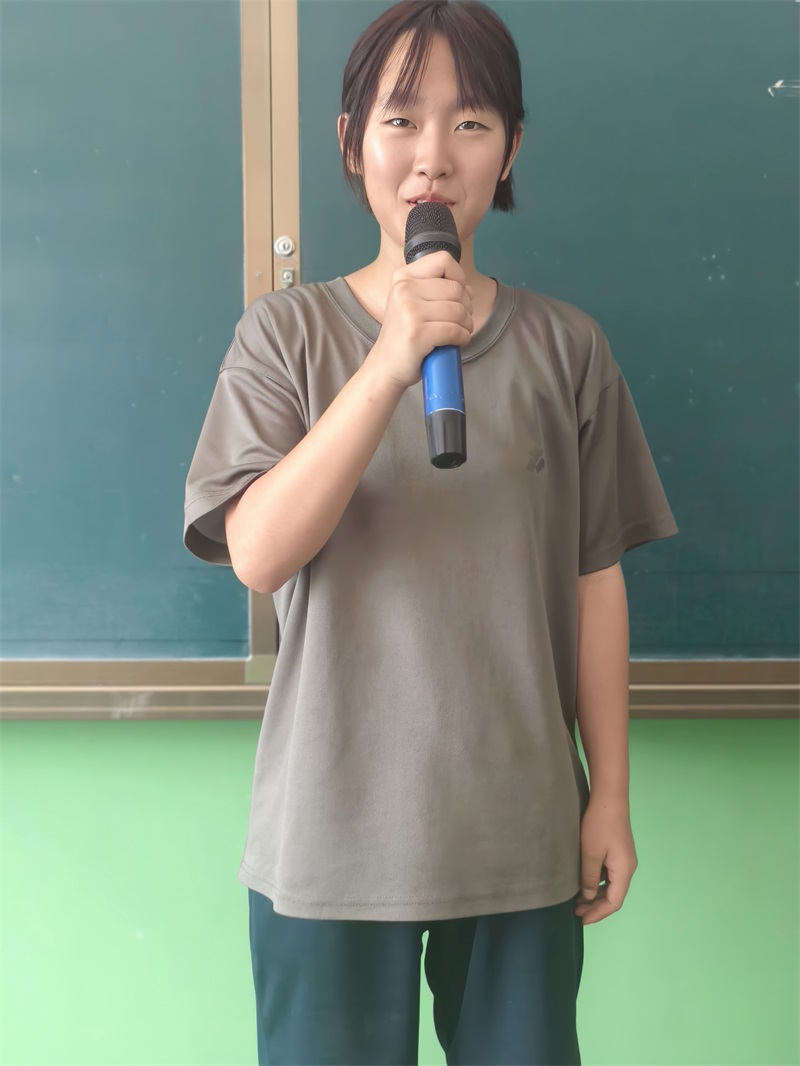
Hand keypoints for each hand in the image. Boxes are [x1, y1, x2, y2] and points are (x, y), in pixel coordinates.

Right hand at [363, 250, 473, 391]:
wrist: (385, 367)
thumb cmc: (404, 337)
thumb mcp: (412, 304)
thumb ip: (437, 290)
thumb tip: (468, 289)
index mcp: (403, 277)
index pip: (444, 260)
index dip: (459, 277)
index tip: (456, 296)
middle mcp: (404, 289)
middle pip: (456, 289)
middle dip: (467, 308)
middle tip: (459, 322)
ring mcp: (409, 311)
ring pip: (459, 311)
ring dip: (466, 325)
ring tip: (458, 333)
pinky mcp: (417, 333)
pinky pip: (455, 330)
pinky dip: (462, 338)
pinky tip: (456, 343)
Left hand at [574, 795, 637, 924]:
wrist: (609, 798)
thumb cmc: (599, 826)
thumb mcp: (590, 854)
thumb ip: (589, 878)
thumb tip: (588, 896)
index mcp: (624, 871)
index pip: (614, 902)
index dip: (598, 913)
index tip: (582, 919)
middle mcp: (628, 867)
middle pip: (614, 895)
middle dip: (595, 906)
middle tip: (575, 912)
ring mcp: (624, 858)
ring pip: (611, 885)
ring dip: (595, 895)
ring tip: (577, 901)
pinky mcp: (618, 850)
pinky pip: (609, 874)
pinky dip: (597, 882)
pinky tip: (584, 882)